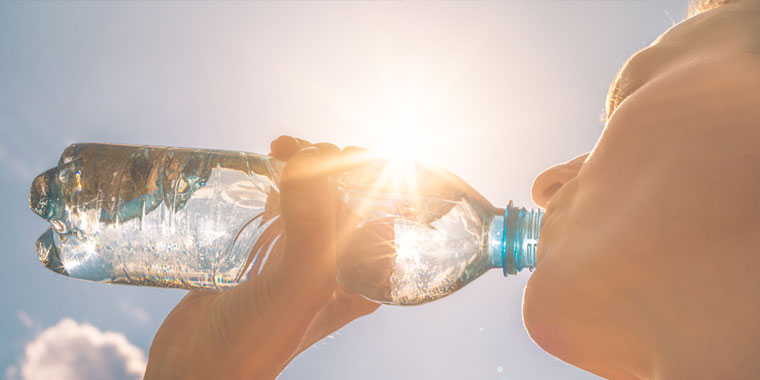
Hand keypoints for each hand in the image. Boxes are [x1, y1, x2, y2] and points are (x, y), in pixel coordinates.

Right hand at [145, 136, 379, 379]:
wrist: (192, 370)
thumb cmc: (255, 342)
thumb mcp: (298, 286)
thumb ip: (312, 227)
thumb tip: (312, 159)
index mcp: (363, 276)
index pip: (381, 208)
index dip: (366, 172)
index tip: (335, 152)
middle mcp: (337, 265)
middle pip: (347, 196)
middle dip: (330, 162)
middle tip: (298, 149)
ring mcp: (299, 257)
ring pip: (313, 197)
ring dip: (303, 166)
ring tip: (278, 149)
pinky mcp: (264, 254)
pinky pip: (280, 207)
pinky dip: (276, 183)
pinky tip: (264, 168)